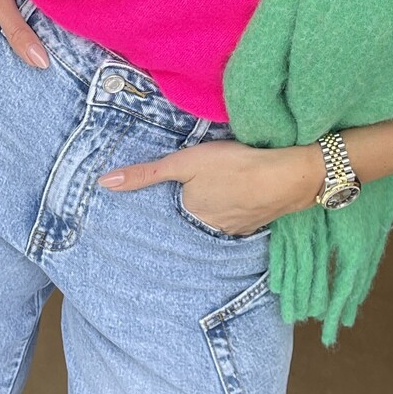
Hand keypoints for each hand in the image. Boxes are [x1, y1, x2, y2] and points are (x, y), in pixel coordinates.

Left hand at [100, 140, 325, 234]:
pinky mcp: (257, 223)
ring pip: (217, 217)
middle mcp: (210, 231)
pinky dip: (238, 207)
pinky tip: (243, 193)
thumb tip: (103, 184)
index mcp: (190, 217)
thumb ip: (146, 174)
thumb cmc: (234, 165)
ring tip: (222, 186)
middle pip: (195, 214)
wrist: (290, 176)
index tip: (181, 183)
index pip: (172, 208)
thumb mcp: (185, 162)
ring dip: (218, 205)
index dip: (175, 194)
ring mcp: (237, 230)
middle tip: (205, 181)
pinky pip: (239, 217)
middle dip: (196, 202)